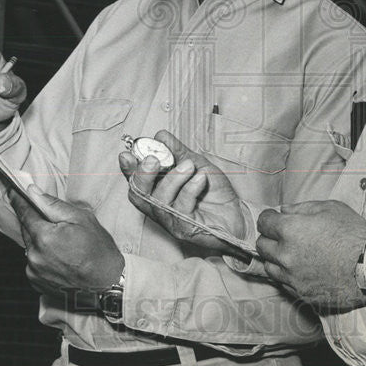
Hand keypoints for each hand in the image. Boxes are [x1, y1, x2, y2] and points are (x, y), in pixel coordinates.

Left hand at [7, 185, 123, 293]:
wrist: (107, 282)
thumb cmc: (98, 249)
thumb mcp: (81, 218)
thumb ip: (53, 204)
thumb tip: (33, 192)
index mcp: (44, 237)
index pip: (25, 213)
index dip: (19, 200)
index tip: (13, 190)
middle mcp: (34, 255)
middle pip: (26, 229)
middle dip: (34, 220)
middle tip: (49, 217)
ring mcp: (34, 271)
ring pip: (30, 246)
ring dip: (39, 239)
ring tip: (61, 241)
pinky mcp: (36, 282)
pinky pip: (33, 261)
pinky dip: (41, 255)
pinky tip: (59, 255)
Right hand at [118, 130, 245, 254]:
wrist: (238, 214)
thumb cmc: (214, 193)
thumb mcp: (197, 165)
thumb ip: (178, 152)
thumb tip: (160, 136)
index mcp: (159, 192)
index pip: (136, 182)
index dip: (128, 170)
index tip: (127, 154)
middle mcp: (161, 208)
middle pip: (139, 195)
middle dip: (143, 176)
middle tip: (153, 159)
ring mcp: (172, 221)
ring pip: (160, 200)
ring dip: (173, 179)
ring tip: (189, 166)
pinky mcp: (186, 229)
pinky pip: (182, 207)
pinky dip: (190, 188)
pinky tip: (201, 179)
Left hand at [256, 200, 365, 311]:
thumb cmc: (353, 234)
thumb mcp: (330, 208)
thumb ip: (302, 208)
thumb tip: (284, 211)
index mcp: (290, 230)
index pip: (263, 222)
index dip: (268, 218)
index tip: (274, 219)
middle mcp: (286, 255)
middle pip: (262, 246)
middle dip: (269, 238)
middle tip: (281, 236)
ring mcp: (292, 277)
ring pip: (269, 267)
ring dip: (275, 259)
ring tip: (290, 254)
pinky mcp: (301, 293)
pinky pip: (284, 283)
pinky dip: (288, 275)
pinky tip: (301, 269)